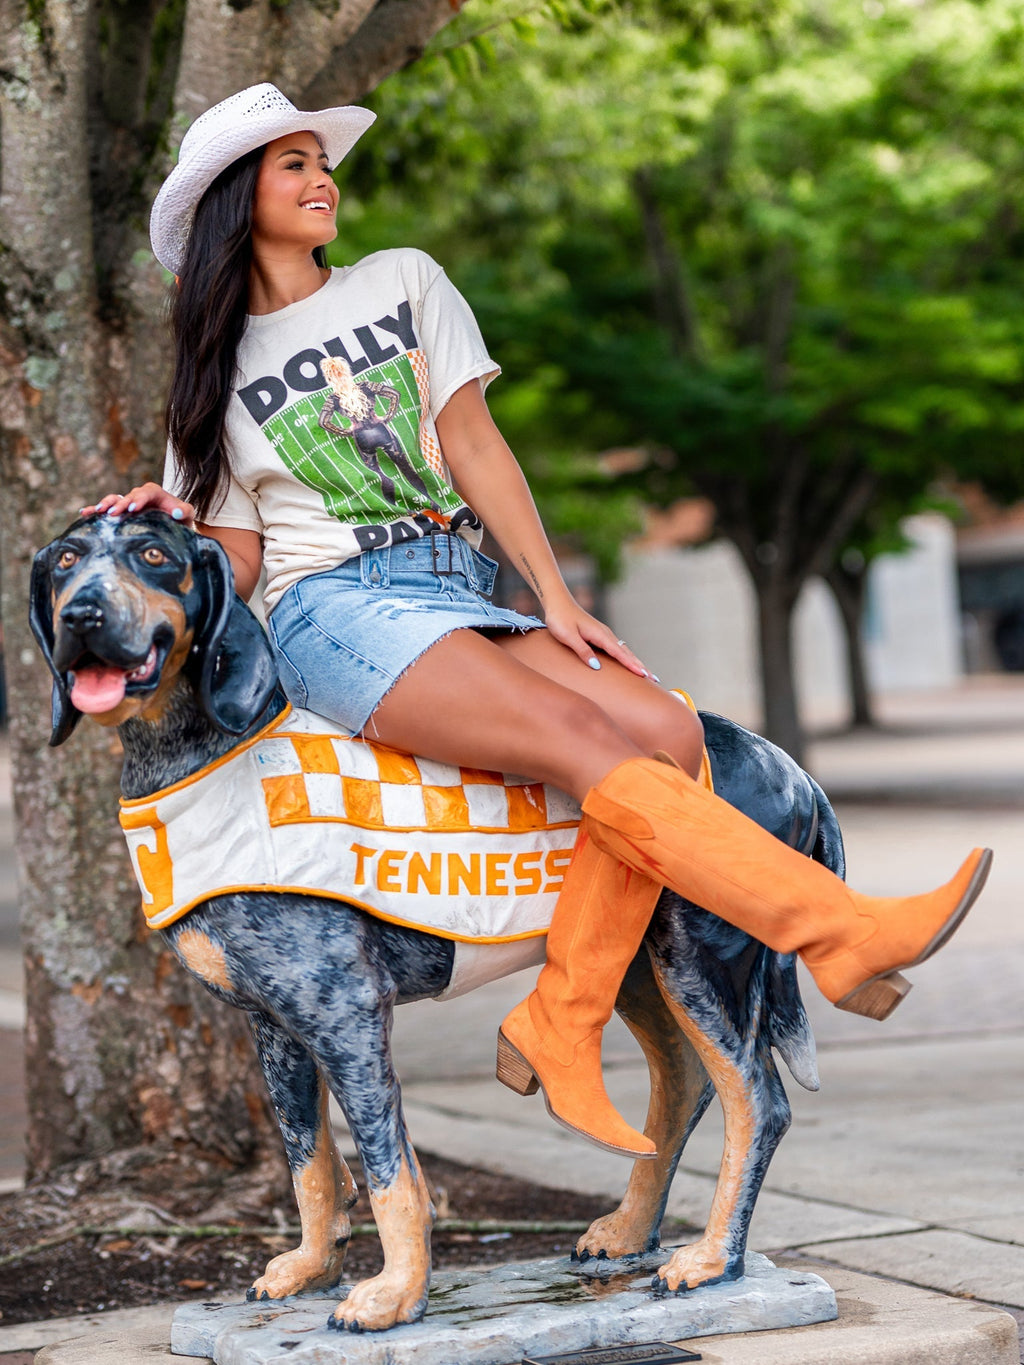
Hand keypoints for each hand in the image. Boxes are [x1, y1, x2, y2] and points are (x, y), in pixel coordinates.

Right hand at [80, 483, 195, 527]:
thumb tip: (177, 513)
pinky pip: (107, 508)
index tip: (134, 509)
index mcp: (155, 493)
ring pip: (115, 499)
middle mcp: (140, 495)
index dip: (140, 499)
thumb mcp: (187, 514)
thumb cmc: (180, 518)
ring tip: (98, 512)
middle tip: (113, 513)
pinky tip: (85, 512)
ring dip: (106, 504)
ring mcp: (129, 502)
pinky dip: (96, 509)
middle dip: (120, 504)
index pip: (147, 492)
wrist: (173, 524)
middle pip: (129, 496)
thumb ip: (185, 511)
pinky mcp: (122, 511)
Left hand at [542, 599, 652, 678]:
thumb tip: (597, 666)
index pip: (619, 653)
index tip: (643, 675)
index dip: (631, 665)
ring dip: (635, 662)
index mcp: (600, 635)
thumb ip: (582, 651)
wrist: (558, 602)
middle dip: (640, 666)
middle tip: (655, 679)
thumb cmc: (560, 619)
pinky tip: (629, 663)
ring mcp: (604, 634)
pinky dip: (626, 657)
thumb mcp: (568, 636)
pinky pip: (617, 649)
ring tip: (646, 674)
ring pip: (624, 651)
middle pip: (627, 653)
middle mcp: (606, 634)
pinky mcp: (600, 636)